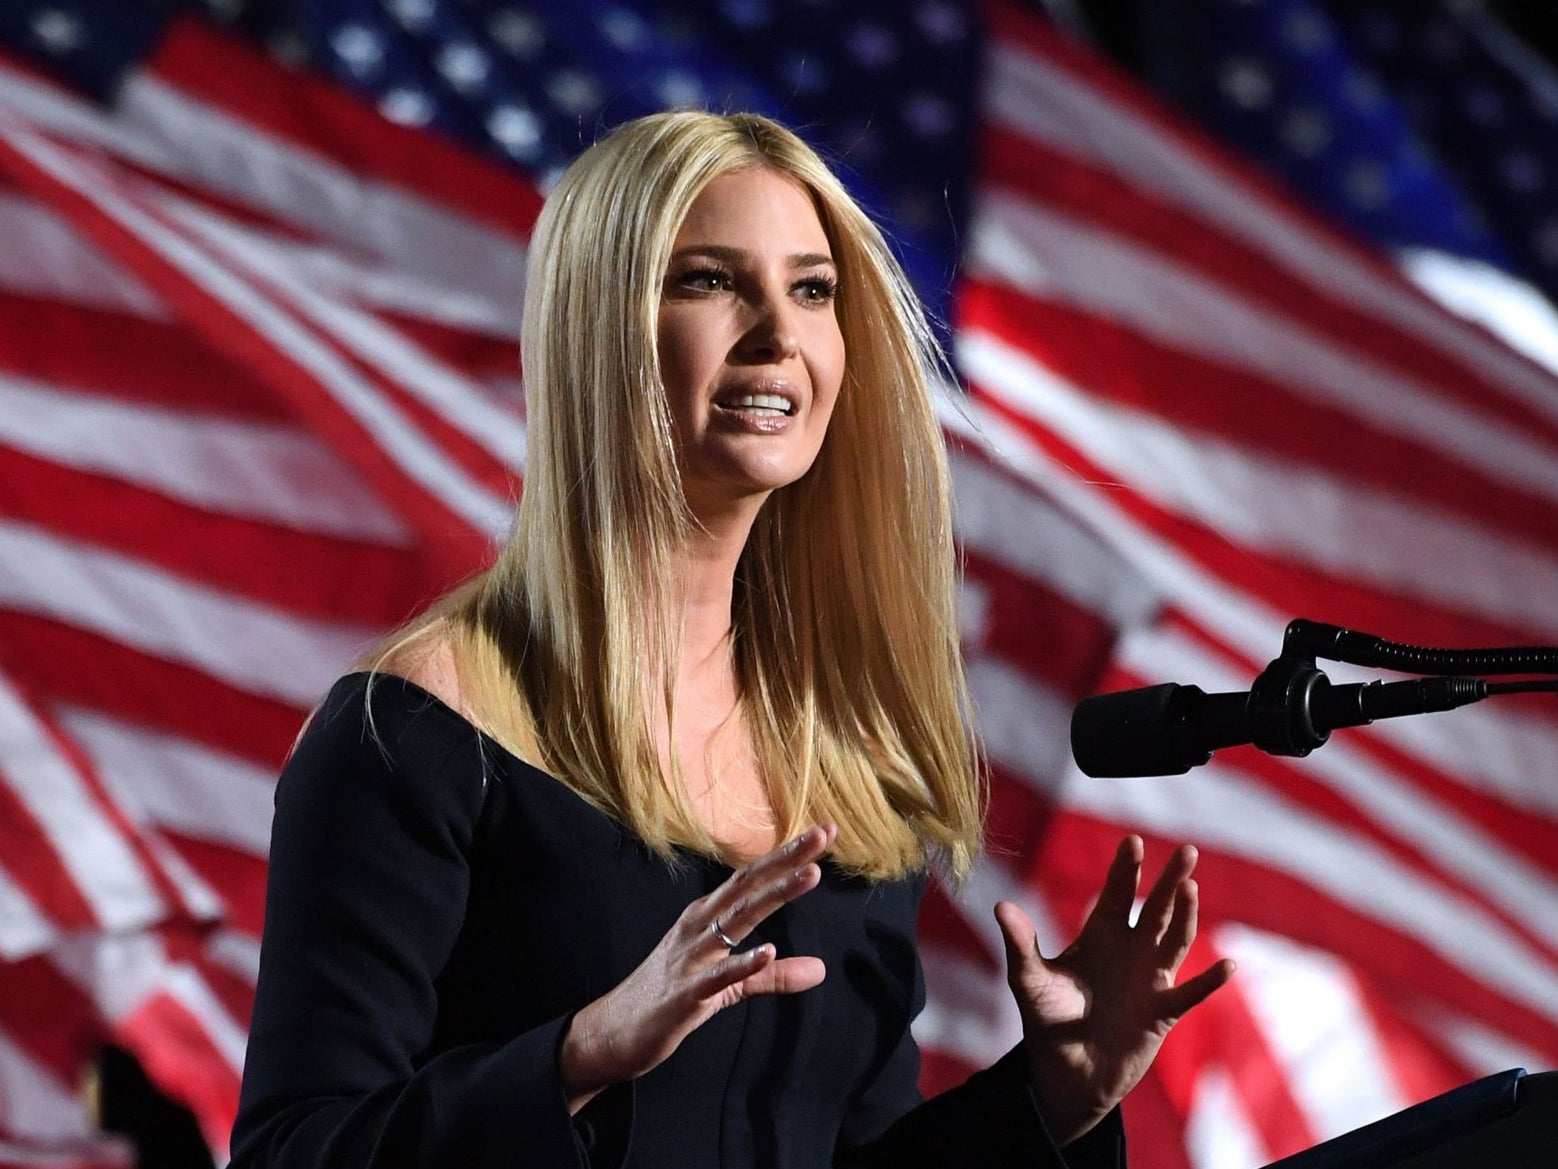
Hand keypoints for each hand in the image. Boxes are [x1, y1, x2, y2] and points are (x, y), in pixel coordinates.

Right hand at [559, 824, 835, 1110]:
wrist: (614, 1031)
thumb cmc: (670, 998)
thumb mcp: (727, 983)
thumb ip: (772, 975)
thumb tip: (821, 969)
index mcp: (707, 917)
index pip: (752, 879)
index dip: (787, 855)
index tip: (823, 832)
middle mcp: (699, 927)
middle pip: (748, 886)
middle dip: (786, 859)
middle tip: (821, 835)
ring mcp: (690, 957)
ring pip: (737, 920)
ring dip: (774, 896)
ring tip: (810, 876)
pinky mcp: (685, 994)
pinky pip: (718, 976)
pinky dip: (743, 963)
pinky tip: (767, 950)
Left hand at [995, 835, 1232, 1144]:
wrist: (1066, 1072)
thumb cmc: (1047, 1020)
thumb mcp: (1029, 980)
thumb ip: (1020, 944)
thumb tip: (1000, 905)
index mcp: (1099, 935)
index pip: (1116, 893)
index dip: (1125, 868)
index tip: (1133, 841)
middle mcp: (1130, 950)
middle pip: (1155, 908)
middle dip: (1169, 880)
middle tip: (1187, 850)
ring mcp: (1149, 979)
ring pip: (1175, 940)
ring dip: (1186, 916)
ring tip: (1192, 888)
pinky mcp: (1162, 1013)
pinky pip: (1190, 994)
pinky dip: (1209, 982)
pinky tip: (1228, 966)